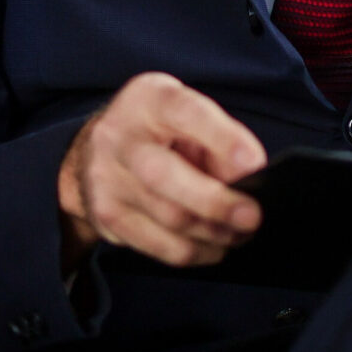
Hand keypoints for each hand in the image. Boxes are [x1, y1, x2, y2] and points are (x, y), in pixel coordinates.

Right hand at [58, 71, 267, 271]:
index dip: (222, 139)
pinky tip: (213, 243)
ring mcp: (107, 179)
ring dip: (215, 232)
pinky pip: (162, 247)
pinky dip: (199, 251)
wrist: (97, 152)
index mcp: (147, 99)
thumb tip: (249, 180)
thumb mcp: (188, 118)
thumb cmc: (157, 132)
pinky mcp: (108, 216)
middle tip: (252, 216)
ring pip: (169, 218)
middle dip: (215, 202)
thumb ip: (220, 141)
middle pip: (165, 176)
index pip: (185, 113)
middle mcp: (118, 136)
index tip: (254, 163)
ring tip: (239, 231)